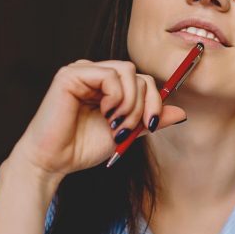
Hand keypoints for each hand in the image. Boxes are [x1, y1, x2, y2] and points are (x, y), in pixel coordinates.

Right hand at [9, 60, 187, 187]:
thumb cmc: (82, 148)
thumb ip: (150, 120)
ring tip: (117, 124)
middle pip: (139, 75)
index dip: (155, 102)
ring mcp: (83, 71)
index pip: (143, 81)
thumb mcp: (126, 133)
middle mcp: (95, 74)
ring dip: (130, 103)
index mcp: (107, 86)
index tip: (151, 126)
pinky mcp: (71, 74)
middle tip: (128, 130)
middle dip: (143, 106)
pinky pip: (110, 75)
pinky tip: (105, 113)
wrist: (53, 162)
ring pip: (128, 72)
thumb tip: (180, 112)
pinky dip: (116, 97)